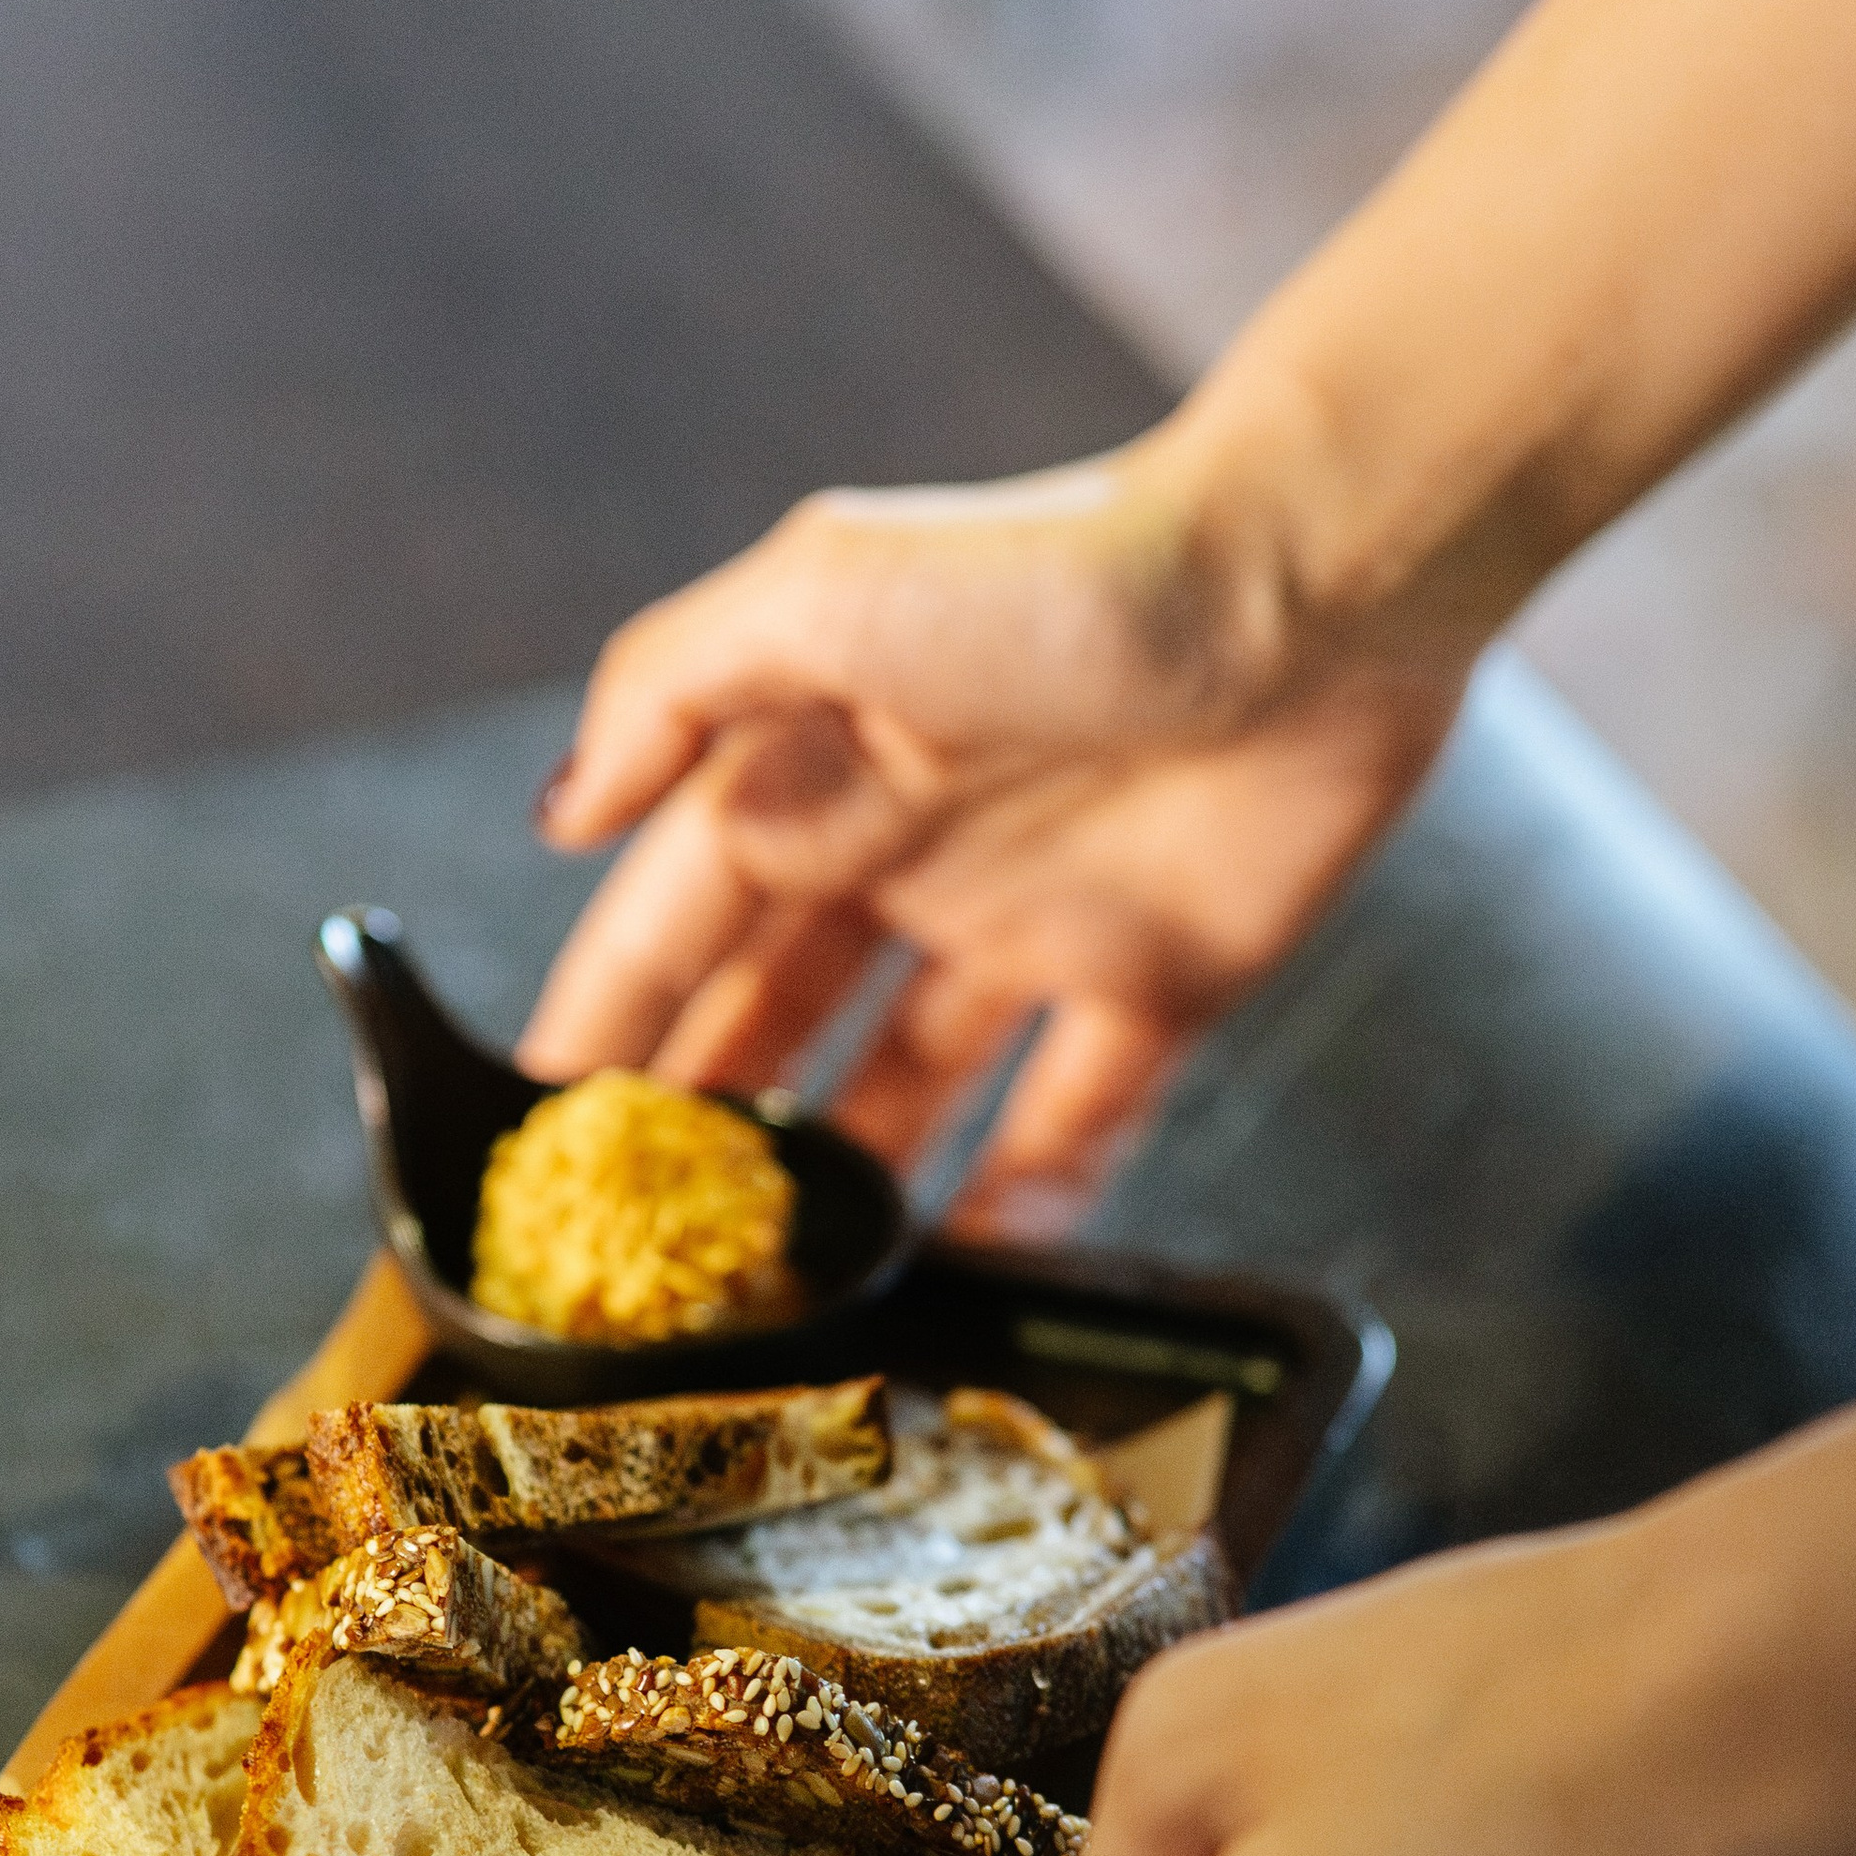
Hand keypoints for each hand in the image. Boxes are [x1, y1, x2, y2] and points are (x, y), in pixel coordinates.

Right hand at [524, 444, 1464, 1235]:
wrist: (1318, 585)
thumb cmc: (1067, 569)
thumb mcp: (826, 592)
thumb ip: (670, 687)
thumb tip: (556, 814)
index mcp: (815, 772)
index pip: (673, 926)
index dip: (603, 1026)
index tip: (537, 1139)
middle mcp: (909, 857)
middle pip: (774, 1023)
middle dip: (707, 1128)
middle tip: (646, 1248)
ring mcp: (1032, 926)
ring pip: (908, 1088)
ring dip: (848, 1182)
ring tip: (788, 1287)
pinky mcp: (1159, 978)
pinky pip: (1074, 1120)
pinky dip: (1022, 1200)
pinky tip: (964, 1268)